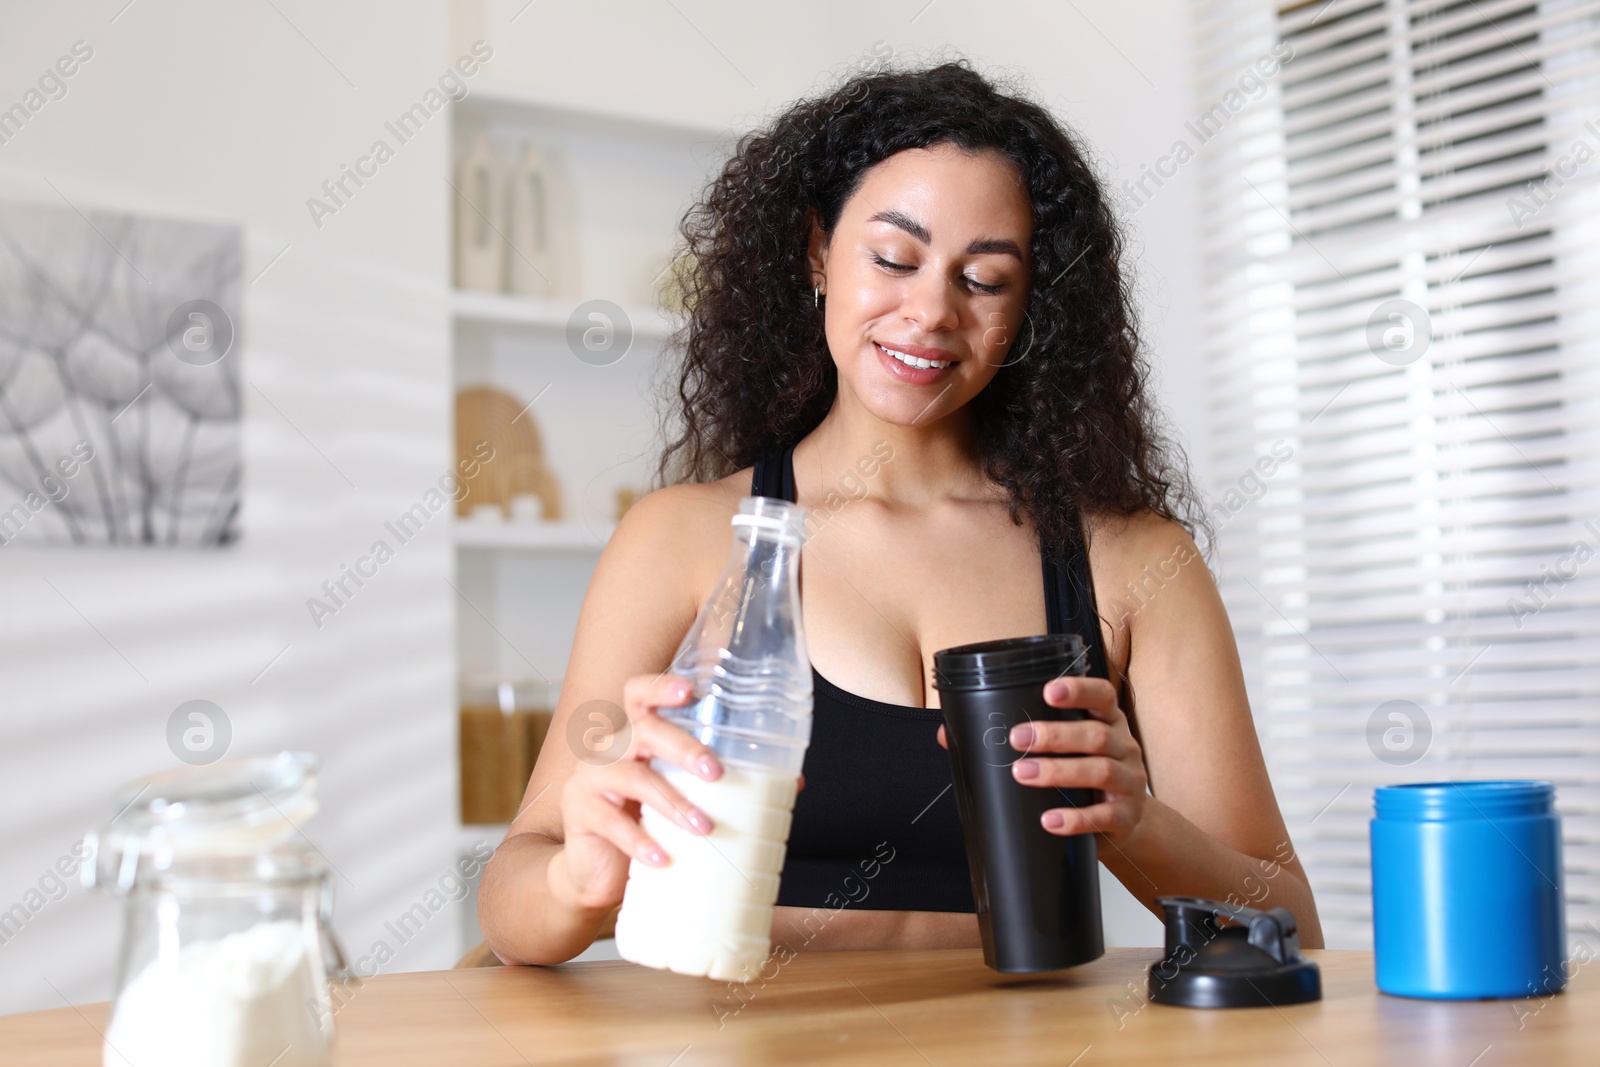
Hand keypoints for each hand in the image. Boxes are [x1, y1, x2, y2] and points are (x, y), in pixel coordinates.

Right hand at [555, 676, 807, 913]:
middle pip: (644, 730)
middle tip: (716, 772)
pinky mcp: (579, 814)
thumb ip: (725, 786)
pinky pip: (612, 824)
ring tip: (705, 827)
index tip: (690, 690)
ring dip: (672, 802)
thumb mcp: (682, 797)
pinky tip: (663, 858)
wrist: (597, 871)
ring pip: (632, 777)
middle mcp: (609, 747)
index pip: (639, 692)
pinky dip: (641, 842)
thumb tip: (794, 783)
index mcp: (636, 734)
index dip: (661, 686)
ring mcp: (589, 779)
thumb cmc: (645, 821)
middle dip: (683, 747)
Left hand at [936, 676, 1146, 840]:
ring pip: (1101, 771)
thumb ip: (1013, 738)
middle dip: (1055, 735)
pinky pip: (1105, 816)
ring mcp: (1130, 782)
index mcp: (1107, 721)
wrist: (1124, 824)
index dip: (1079, 690)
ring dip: (1059, 772)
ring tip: (1023, 774)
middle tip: (1017, 738)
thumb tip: (949, 734)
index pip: (1102, 695)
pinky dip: (1076, 819)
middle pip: (1095, 734)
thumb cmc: (1083, 778)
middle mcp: (1123, 746)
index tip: (1047, 691)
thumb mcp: (1061, 752)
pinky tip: (1050, 820)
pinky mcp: (1127, 816)